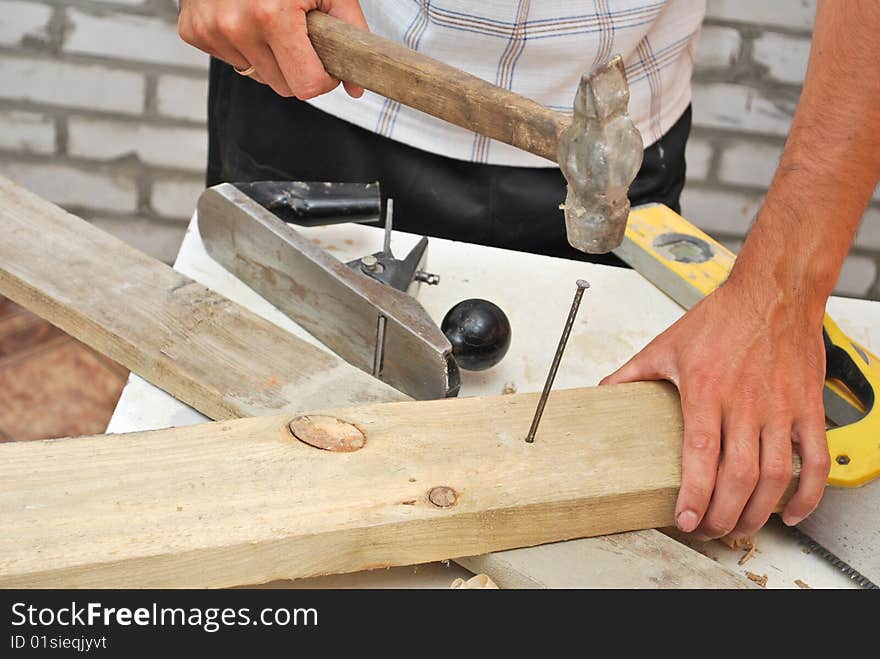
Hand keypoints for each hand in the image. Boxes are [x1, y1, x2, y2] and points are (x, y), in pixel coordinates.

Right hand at [178, 0, 367, 98]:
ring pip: (257, 75)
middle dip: (297, 67)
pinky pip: (232, 60)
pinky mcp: (193, 30)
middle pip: (282, 86)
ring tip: (270, 18)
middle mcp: (235, 26)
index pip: (306, 86)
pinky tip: (246, 14)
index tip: (325, 62)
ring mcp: (210, 30)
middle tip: (300, 34)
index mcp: (271, 17)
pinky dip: (243, 45)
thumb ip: (349, 34)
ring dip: (269, 56)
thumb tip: (355, 87)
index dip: (323, 78)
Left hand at [601, 273, 829, 540]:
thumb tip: (603, 390)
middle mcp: (746, 402)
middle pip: (738, 475)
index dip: (693, 493)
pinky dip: (806, 494)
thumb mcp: (666, 346)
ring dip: (757, 511)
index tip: (684, 519)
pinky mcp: (807, 408)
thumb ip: (632, 374)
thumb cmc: (722, 317)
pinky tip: (789, 511)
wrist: (774, 292)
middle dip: (722, 513)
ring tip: (738, 526)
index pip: (700, 453)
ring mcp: (781, 408)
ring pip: (775, 475)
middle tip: (708, 529)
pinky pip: (815, 460)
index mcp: (706, 389)